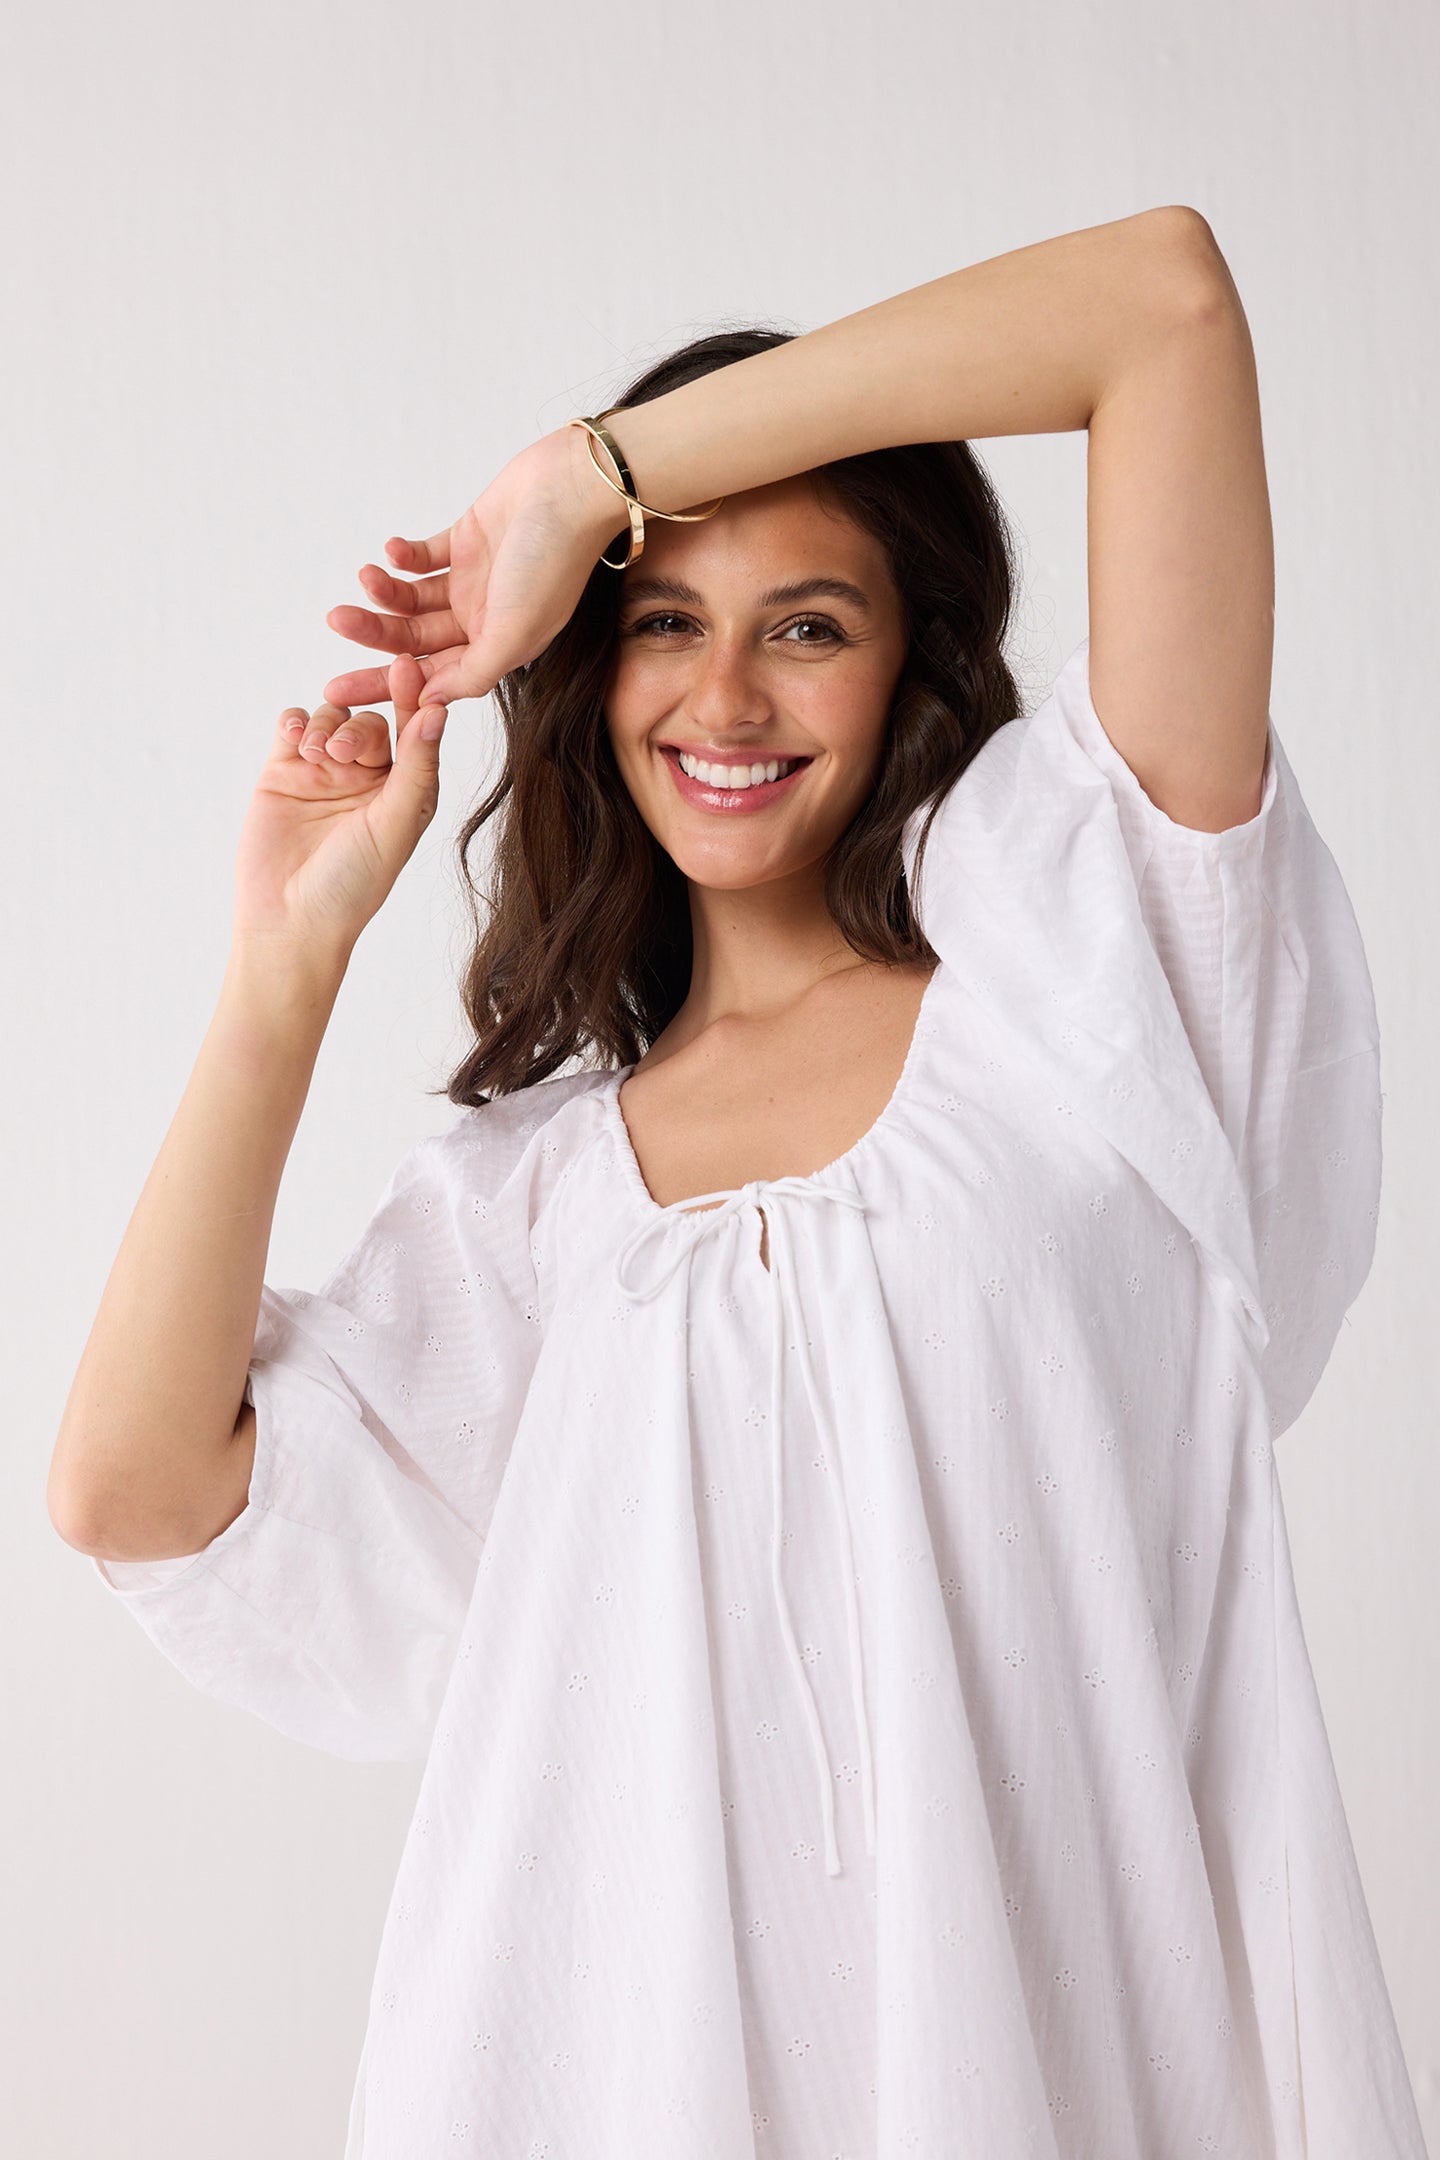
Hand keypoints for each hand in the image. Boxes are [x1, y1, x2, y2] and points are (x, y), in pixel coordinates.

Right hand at [232, 654, 448, 959]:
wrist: (289, 919)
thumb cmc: (353, 885)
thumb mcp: (394, 825)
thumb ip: (417, 769)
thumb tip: (439, 712)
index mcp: (406, 792)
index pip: (415, 732)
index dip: (413, 698)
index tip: (409, 669)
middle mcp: (369, 778)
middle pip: (372, 723)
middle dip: (359, 729)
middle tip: (342, 752)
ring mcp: (325, 772)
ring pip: (333, 718)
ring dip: (326, 725)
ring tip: (315, 754)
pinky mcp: (284, 772)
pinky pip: (294, 725)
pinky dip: (296, 720)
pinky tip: (295, 737)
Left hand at [321, 426, 627, 711]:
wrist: (572, 489)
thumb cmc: (553, 562)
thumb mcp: (515, 632)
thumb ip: (473, 672)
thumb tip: (430, 704)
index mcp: (497, 648)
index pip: (431, 677)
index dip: (386, 685)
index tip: (338, 689)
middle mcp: (484, 619)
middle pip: (414, 640)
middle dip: (373, 634)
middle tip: (335, 621)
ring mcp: (475, 580)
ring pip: (413, 598)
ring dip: (385, 590)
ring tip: (366, 577)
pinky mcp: (467, 540)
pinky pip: (424, 556)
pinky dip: (404, 556)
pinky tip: (393, 550)